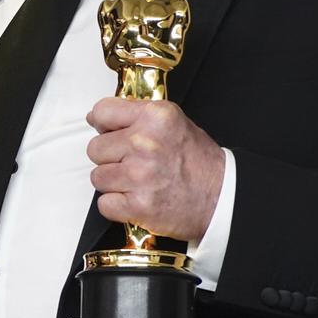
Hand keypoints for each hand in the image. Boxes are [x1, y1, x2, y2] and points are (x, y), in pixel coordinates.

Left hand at [85, 98, 225, 241]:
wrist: (223, 198)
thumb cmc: (199, 162)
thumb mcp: (173, 122)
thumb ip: (135, 116)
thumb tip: (95, 118)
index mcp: (155, 117)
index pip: (101, 112)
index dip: (104, 125)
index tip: (112, 133)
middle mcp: (145, 143)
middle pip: (95, 148)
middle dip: (111, 157)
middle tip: (135, 163)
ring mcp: (140, 176)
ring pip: (97, 177)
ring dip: (114, 183)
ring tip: (139, 182)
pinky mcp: (138, 206)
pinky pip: (104, 204)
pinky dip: (117, 206)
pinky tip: (137, 199)